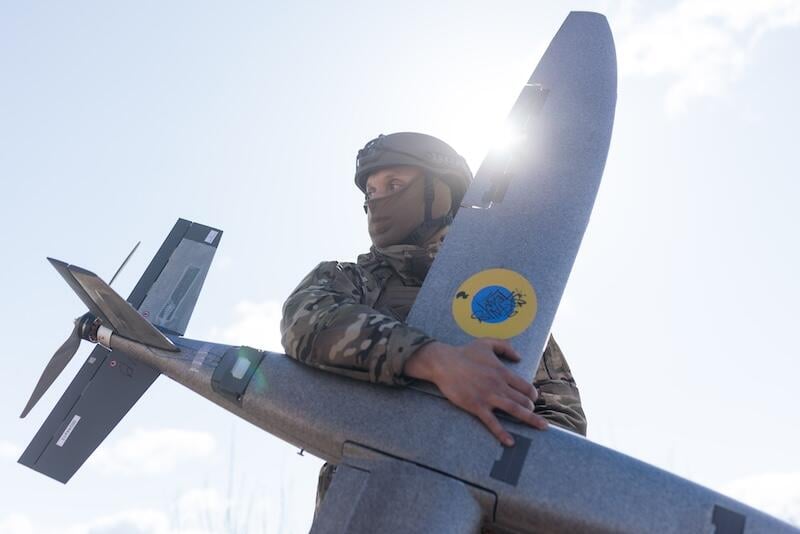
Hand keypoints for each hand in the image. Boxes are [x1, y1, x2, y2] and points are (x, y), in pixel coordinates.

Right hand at [404, 338, 547, 445]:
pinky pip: (492, 423)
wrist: (444, 363)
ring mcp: (488, 397)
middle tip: (531, 412)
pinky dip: (502, 433)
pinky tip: (510, 442)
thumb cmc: (465, 353)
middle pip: (523, 400)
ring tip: (540, 426)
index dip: (533, 395)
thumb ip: (505, 347)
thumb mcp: (487, 343)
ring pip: (514, 410)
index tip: (533, 399)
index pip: (526, 387)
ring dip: (530, 419)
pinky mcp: (476, 406)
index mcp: (502, 372)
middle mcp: (499, 385)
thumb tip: (519, 357)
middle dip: (531, 408)